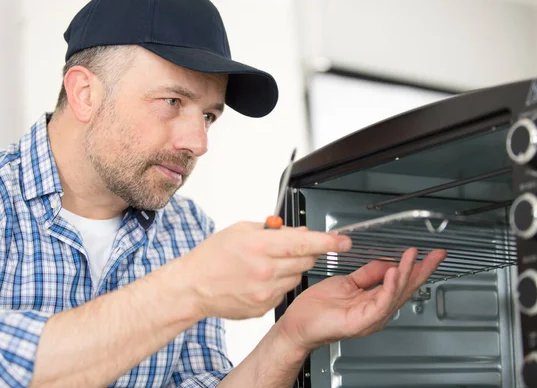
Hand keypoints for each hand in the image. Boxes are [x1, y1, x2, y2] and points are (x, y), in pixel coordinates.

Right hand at [177, 222, 351, 319]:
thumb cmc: (212, 257)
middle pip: (306, 260)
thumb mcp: (241, 230)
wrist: (193, 287)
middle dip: (306, 251)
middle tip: (290, 247)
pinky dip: (279, 283)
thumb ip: (274, 230)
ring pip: (297, 276)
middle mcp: (265, 270)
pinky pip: (284, 291)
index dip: (328, 242)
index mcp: (260, 246)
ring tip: (267, 264)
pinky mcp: (264, 307)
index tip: (343, 241)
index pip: (305, 243)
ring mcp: (266, 292)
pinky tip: (260, 279)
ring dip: (291, 268)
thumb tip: (300, 232)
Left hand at [277, 247, 446, 352]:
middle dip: (421, 271)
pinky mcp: (361, 321)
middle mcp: (376, 311)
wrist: (298, 323)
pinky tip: (393, 273)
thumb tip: (386, 263)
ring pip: (395, 294)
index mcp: (374, 301)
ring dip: (406, 274)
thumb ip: (368, 274)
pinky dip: (388, 287)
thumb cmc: (317, 308)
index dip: (416, 269)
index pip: (400, 283)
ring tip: (412, 257)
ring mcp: (370, 317)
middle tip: (436, 256)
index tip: (429, 255)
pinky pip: (380, 303)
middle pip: (405, 289)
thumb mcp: (347, 282)